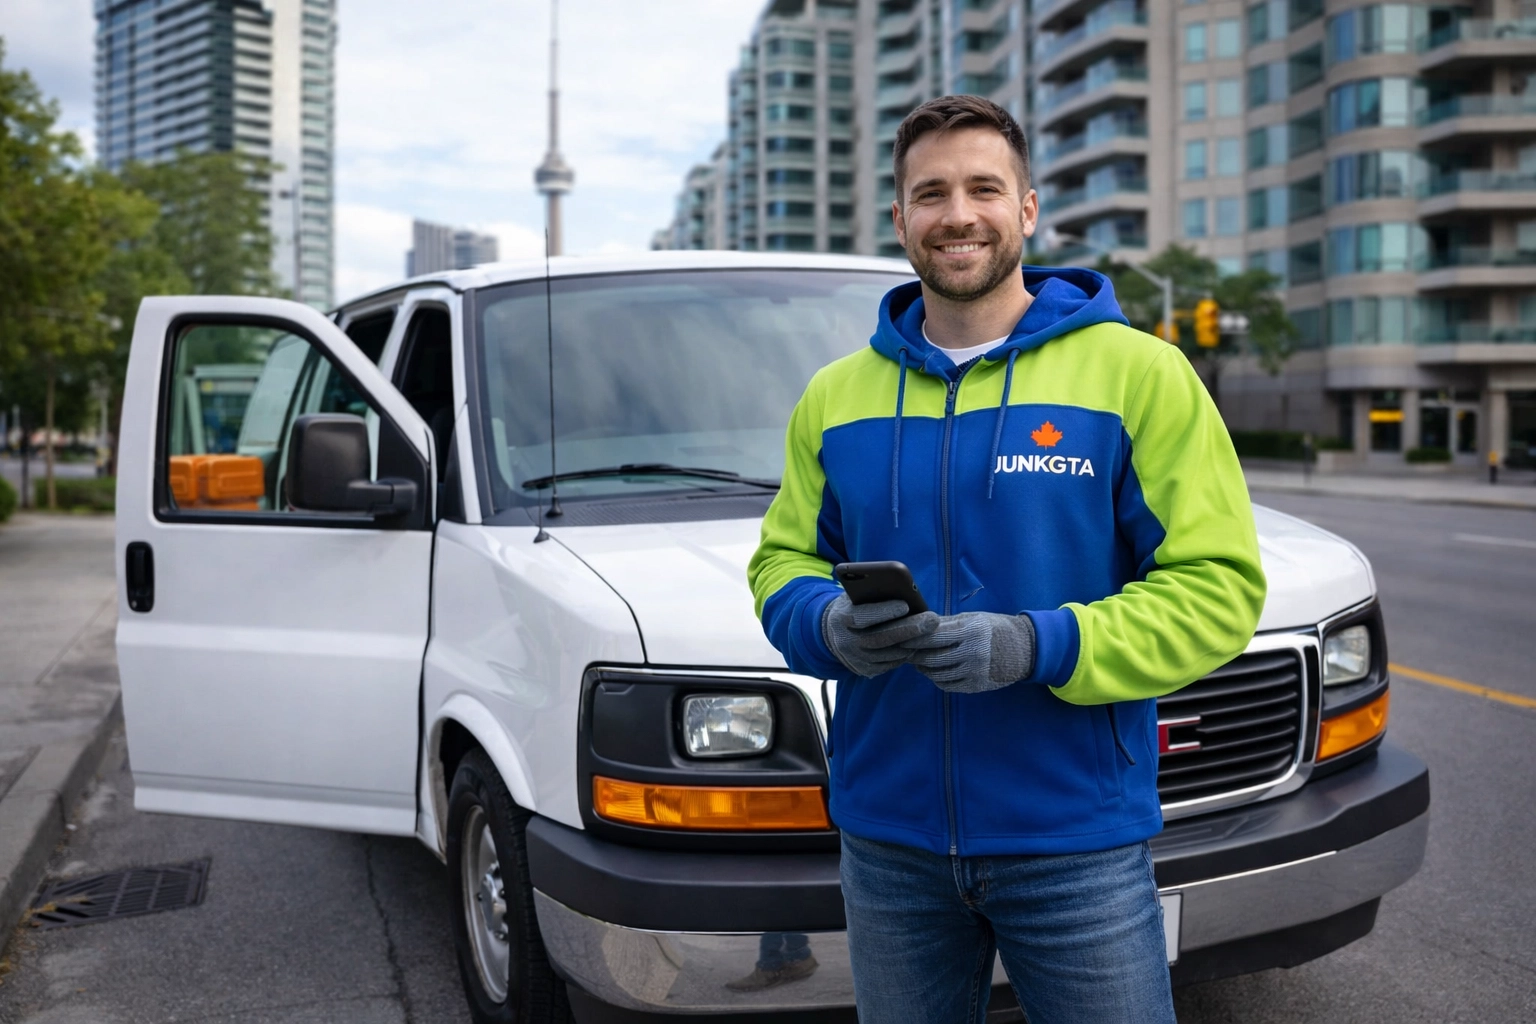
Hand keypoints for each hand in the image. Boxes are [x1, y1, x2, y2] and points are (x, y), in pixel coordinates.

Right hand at [821, 596, 939, 677]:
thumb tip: (900, 587)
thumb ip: (870, 592)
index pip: (861, 617)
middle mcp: (846, 642)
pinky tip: (918, 643)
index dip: (882, 612)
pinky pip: (890, 664)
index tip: (905, 605)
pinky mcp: (864, 670)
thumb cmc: (853, 606)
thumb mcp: (855, 595)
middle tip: (932, 620)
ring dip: (911, 643)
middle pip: (879, 638)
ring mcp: (855, 659)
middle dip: (908, 629)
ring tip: (930, 631)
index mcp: (841, 618)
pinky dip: (905, 654)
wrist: (834, 632)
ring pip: (888, 654)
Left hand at [901, 612, 1035, 693]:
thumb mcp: (973, 618)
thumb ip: (946, 623)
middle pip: (931, 657)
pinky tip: (933, 671)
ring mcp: (974, 672)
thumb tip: (918, 625)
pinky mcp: (976, 686)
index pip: (932, 637)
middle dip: (914, 655)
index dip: (913, 638)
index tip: (901, 637)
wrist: (1025, 649)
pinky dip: (936, 679)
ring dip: (923, 668)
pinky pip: (947, 685)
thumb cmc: (996, 628)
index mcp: (970, 631)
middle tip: (905, 651)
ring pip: (936, 673)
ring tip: (918, 661)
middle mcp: (972, 652)